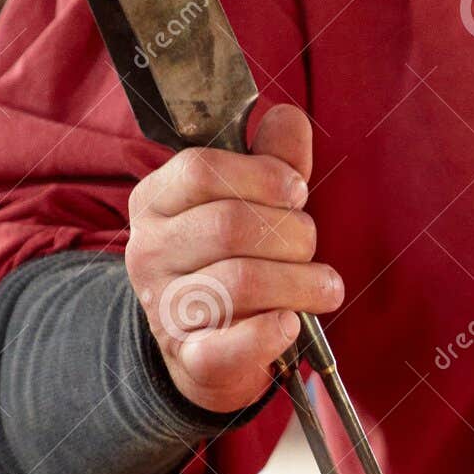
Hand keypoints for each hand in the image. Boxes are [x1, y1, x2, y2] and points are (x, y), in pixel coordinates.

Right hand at [124, 104, 342, 412]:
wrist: (203, 351)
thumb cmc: (232, 264)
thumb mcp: (248, 205)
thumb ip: (271, 161)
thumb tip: (287, 116)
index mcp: (158, 201)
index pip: (202, 169)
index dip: (263, 176)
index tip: (296, 192)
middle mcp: (151, 251)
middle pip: (230, 225)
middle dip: (293, 234)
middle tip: (309, 248)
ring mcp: (166, 307)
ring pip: (240, 282)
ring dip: (300, 283)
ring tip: (323, 288)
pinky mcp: (190, 357)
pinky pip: (232, 344)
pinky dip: (272, 332)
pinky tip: (291, 323)